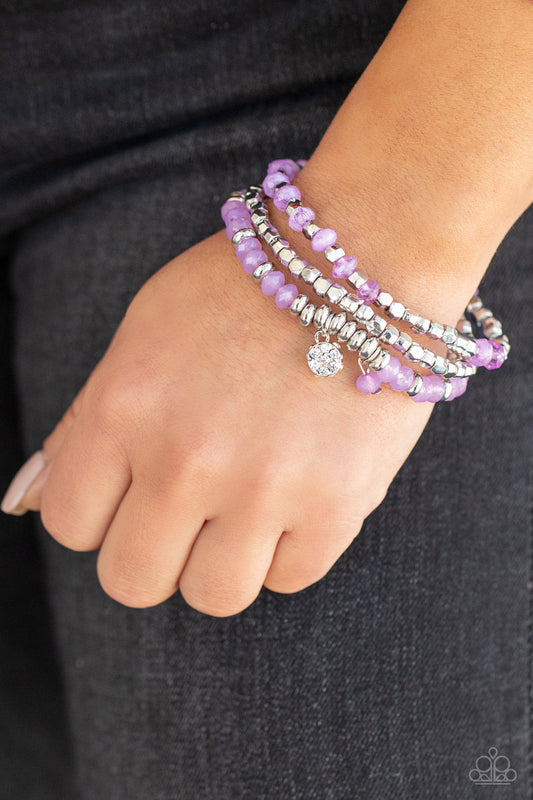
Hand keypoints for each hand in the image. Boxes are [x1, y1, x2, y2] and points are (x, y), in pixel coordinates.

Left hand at [1, 227, 433, 616]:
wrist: (365, 258)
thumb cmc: (243, 290)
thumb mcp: (142, 335)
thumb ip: (83, 423)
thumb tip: (26, 500)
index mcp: (125, 408)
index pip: (69, 524)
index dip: (98, 514)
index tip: (132, 492)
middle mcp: (184, 460)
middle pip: (132, 581)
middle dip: (154, 554)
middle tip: (189, 512)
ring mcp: (264, 488)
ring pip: (213, 597)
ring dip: (223, 563)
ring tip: (247, 509)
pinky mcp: (338, 505)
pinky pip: (290, 579)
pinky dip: (288, 550)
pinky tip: (297, 498)